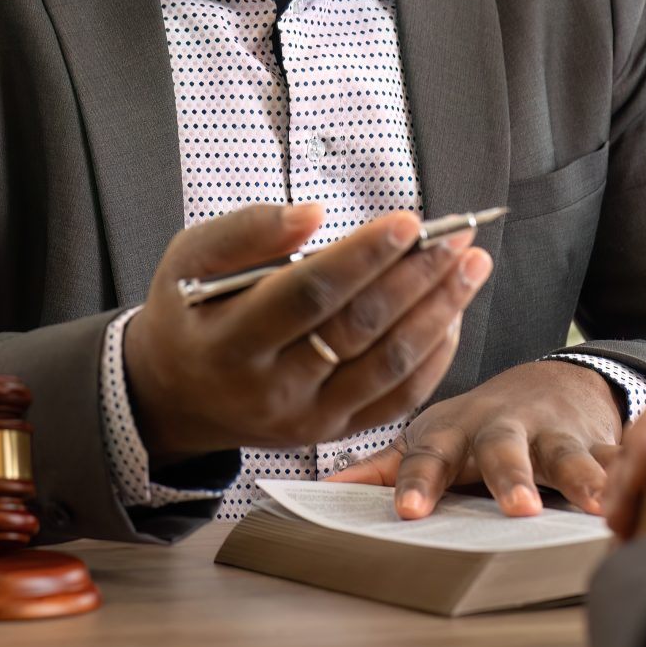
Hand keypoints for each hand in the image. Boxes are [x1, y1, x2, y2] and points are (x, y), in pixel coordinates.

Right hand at [123, 203, 490, 461]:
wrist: (175, 394)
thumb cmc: (188, 311)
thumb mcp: (189, 257)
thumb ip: (246, 231)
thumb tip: (313, 214)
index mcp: (229, 342)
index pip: (307, 294)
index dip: (362, 257)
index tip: (408, 221)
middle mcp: (270, 389)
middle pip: (358, 329)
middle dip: (416, 278)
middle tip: (456, 237)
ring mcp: (306, 419)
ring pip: (388, 366)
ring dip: (439, 313)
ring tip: (470, 267)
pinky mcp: (332, 433)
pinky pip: (397, 400)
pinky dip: (433, 357)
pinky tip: (451, 314)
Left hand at [323, 358, 624, 516]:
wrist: (552, 384)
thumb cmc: (477, 426)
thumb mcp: (432, 437)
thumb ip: (387, 467)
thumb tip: (326, 491)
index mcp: (452, 435)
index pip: (427, 459)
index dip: (418, 484)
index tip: (408, 514)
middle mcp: (502, 430)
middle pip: (502, 452)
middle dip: (510, 477)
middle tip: (518, 509)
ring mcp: (554, 434)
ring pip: (569, 454)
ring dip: (584, 477)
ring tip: (599, 503)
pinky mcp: (601, 440)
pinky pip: (624, 458)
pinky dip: (640, 472)